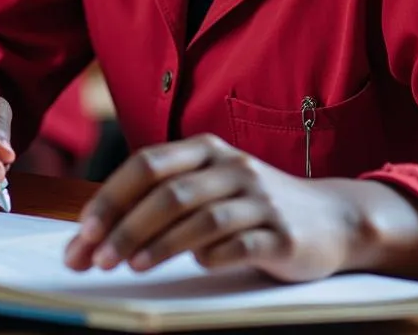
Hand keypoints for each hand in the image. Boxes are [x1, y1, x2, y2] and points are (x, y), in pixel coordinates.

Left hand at [65, 135, 361, 282]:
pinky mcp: (283, 233)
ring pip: (200, 218)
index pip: (146, 165)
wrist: (333, 218)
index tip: (84, 232)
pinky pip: (241, 244)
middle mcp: (230, 167)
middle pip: (168, 193)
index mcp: (205, 149)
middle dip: (127, 226)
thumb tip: (100, 229)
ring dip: (161, 244)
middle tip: (98, 259)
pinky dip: (213, 256)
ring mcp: (259, 198)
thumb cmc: (252, 205)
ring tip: (133, 266)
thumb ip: (164, 197)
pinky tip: (196, 267)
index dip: (111, 197)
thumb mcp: (210, 186)